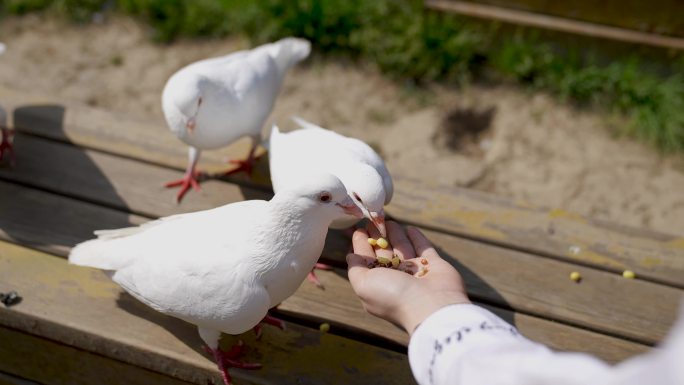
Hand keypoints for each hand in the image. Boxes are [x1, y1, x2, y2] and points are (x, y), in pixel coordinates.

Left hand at [346, 221, 469, 334]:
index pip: (367, 261)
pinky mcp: (435, 265)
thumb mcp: (363, 284)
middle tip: (373, 220)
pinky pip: (424, 248)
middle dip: (377, 237)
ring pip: (403, 248)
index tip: (358, 230)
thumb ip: (355, 268)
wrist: (430, 304)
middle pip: (384, 253)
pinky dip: (417, 238)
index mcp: (378, 283)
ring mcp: (416, 272)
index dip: (361, 245)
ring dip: (396, 235)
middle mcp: (396, 278)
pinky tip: (410, 228)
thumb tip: (350, 256)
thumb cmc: (393, 295)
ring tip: (388, 221)